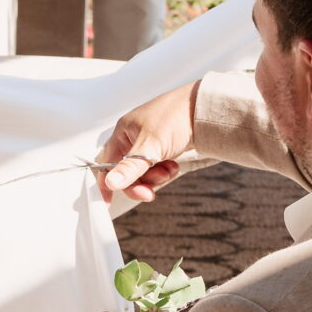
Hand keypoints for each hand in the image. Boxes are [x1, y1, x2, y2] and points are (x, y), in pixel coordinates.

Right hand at [96, 83, 198, 202]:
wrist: (205, 109)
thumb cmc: (176, 116)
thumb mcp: (151, 145)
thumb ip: (130, 167)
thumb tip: (111, 182)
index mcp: (123, 133)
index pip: (107, 163)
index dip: (107, 183)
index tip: (108, 202)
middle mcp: (133, 138)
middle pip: (127, 173)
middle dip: (141, 183)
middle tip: (150, 192)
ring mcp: (149, 143)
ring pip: (144, 173)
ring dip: (156, 177)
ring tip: (168, 169)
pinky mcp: (163, 148)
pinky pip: (157, 168)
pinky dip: (166, 171)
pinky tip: (174, 165)